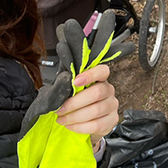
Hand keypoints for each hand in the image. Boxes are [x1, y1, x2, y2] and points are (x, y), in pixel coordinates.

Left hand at [15, 12, 122, 167]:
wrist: (70, 133)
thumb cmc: (60, 108)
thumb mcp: (54, 89)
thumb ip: (61, 68)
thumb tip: (63, 34)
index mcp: (94, 76)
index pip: (101, 66)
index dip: (90, 72)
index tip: (74, 80)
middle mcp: (107, 87)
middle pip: (98, 90)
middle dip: (75, 101)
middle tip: (59, 108)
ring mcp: (112, 105)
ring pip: (99, 107)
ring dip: (76, 116)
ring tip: (61, 120)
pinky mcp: (112, 123)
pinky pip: (101, 125)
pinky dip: (83, 127)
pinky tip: (71, 128)